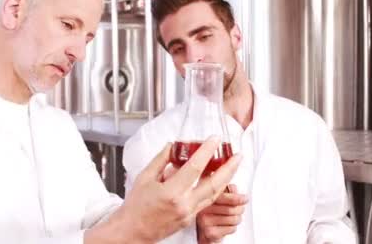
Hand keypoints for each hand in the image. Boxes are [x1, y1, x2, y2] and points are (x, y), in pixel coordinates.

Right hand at [100, 136, 241, 242]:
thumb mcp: (145, 177)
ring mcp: (189, 214)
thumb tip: (173, 146)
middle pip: (214, 185)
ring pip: (214, 195)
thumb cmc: (136, 206)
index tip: (215, 139)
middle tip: (238, 156)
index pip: (195, 168)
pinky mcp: (190, 219)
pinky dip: (215, 189)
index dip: (207, 151)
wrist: (133, 231)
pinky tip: (218, 179)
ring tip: (233, 165)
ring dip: (226, 179)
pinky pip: (207, 202)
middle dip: (229, 168)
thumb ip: (161, 160)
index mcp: (171, 192)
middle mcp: (184, 204)